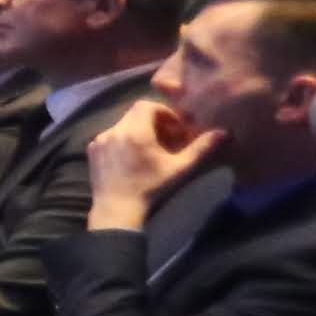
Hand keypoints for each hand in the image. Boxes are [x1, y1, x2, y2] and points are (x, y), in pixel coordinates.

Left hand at [87, 99, 218, 224]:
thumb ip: (201, 148)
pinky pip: (110, 136)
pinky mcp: (92, 150)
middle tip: (167, 138)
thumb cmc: (151, 187)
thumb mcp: (179, 168)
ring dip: (139, 130)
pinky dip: (124, 139)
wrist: (117, 209)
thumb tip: (223, 132)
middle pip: (134, 114)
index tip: (174, 128)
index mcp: (134, 131)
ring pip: (123, 125)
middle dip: (153, 121)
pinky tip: (133, 157)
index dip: (163, 112)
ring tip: (151, 149)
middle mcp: (113, 130)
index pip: (147, 105)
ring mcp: (99, 140)